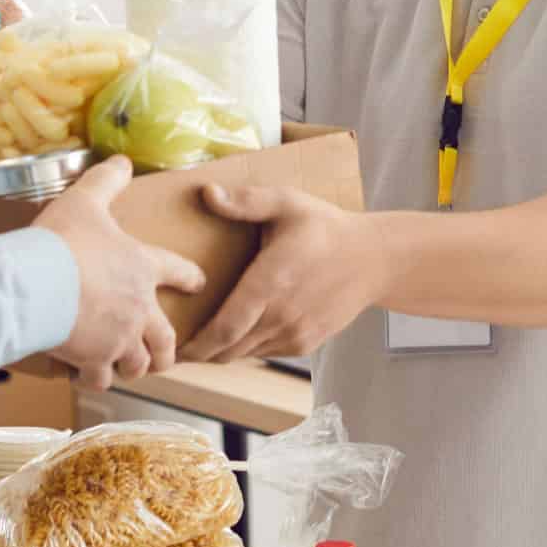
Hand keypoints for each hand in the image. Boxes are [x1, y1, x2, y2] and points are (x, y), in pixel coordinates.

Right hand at [30, 156, 207, 390]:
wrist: (36, 283)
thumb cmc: (62, 241)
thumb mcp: (85, 200)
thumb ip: (105, 180)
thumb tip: (121, 160)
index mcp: (142, 268)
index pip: (178, 271)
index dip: (191, 276)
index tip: (199, 282)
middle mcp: (139, 308)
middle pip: (166, 339)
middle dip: (167, 350)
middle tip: (164, 355)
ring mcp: (120, 338)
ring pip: (139, 363)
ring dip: (136, 366)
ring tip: (128, 367)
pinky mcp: (95, 359)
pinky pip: (102, 377)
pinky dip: (97, 377)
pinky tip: (89, 374)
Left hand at [179, 184, 375, 363]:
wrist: (373, 259)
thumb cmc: (325, 228)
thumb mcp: (287, 203)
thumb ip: (246, 201)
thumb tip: (207, 193)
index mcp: (271, 282)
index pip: (225, 328)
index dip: (196, 344)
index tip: (174, 348)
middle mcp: (281, 314)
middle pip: (229, 348)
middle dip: (200, 353)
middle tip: (173, 348)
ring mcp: (295, 332)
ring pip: (245, 353)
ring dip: (221, 352)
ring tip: (198, 343)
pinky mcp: (305, 342)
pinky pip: (265, 352)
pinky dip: (245, 348)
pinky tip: (234, 335)